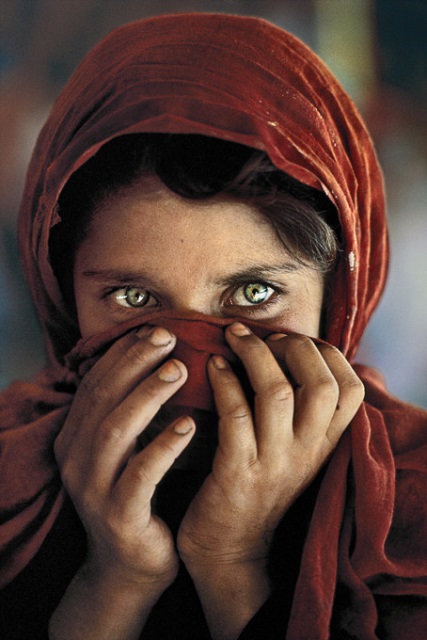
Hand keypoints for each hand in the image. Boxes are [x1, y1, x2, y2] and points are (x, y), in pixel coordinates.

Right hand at [54, 326, 194, 587]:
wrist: (129, 567)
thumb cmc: (138, 497)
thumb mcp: (127, 450)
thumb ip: (134, 412)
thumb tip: (165, 361)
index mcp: (75, 438)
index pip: (95, 383)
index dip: (124, 353)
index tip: (156, 329)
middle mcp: (76, 459)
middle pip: (103, 398)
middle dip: (135, 363)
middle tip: (169, 337)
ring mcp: (93, 489)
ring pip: (116, 430)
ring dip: (148, 395)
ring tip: (179, 371)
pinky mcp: (119, 516)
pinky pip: (141, 475)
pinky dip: (164, 446)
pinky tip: (190, 425)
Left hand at [178, 322, 363, 568]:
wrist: (229, 552)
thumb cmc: (258, 488)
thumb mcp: (295, 454)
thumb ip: (303, 415)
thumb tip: (291, 354)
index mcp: (324, 445)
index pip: (351, 389)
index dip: (327, 354)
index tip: (293, 340)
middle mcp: (307, 453)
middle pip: (321, 385)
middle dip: (293, 346)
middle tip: (261, 335)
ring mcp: (274, 464)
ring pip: (278, 393)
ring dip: (254, 354)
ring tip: (232, 336)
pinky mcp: (237, 473)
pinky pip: (235, 415)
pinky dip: (224, 381)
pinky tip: (212, 365)